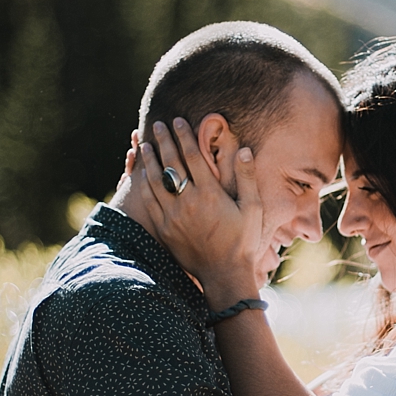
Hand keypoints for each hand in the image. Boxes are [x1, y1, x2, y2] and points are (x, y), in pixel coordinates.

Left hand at [133, 119, 264, 305]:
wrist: (224, 275)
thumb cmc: (243, 241)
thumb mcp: (253, 209)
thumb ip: (248, 178)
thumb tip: (243, 150)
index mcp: (210, 194)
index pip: (192, 156)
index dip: (183, 135)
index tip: (177, 120)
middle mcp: (188, 202)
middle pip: (171, 163)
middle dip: (163, 141)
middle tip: (157, 125)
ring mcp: (173, 216)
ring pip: (155, 180)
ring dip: (149, 160)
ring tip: (143, 143)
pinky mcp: (164, 229)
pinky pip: (149, 201)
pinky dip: (144, 184)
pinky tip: (142, 174)